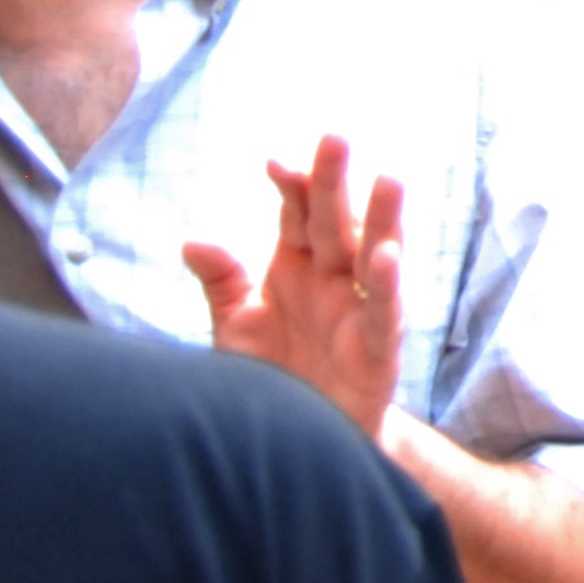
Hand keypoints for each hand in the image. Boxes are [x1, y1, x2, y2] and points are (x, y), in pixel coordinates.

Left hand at [183, 133, 406, 439]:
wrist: (297, 445)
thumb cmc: (272, 378)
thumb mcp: (237, 328)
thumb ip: (222, 283)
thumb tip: (193, 239)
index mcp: (299, 268)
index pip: (297, 215)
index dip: (291, 186)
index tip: (275, 160)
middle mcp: (333, 280)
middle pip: (336, 222)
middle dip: (335, 182)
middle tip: (335, 137)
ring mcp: (358, 310)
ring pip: (375, 255)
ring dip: (383, 219)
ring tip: (390, 179)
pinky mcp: (377, 349)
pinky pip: (383, 312)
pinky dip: (387, 285)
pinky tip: (386, 257)